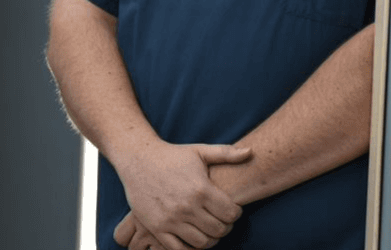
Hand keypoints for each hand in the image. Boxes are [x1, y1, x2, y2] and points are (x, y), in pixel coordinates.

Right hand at [113, 141, 250, 249]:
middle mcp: (187, 207)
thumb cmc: (173, 155)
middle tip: (224, 222)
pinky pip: (178, 249)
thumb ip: (227, 153)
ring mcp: (171, 220)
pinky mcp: (157, 228)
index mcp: (201, 189)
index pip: (230, 213)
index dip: (236, 214)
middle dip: (226, 228)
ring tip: (210, 230)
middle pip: (218, 230)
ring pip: (201, 243)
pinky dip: (190, 249)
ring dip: (210, 240)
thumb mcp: (200, 151)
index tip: (233, 210)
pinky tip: (193, 238)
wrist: (139, 160)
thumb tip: (251, 151)